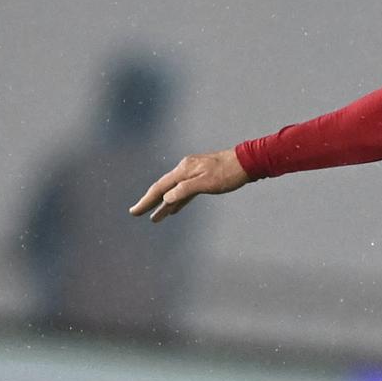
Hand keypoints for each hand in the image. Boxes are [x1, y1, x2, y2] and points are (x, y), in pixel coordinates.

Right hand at [129, 148, 248, 221]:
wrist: (247, 162)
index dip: (146, 201)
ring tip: (155, 218)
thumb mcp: (207, 183)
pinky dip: (178, 201)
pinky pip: (185, 192)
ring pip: (174, 191)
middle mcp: (185, 170)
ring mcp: (193, 173)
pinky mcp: (201, 178)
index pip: (160, 188)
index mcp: (183, 170)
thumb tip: (167, 197)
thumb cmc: (228, 173)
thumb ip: (185, 190)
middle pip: (163, 189)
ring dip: (165, 205)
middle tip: (136, 213)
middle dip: (150, 202)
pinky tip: (174, 208)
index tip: (134, 211)